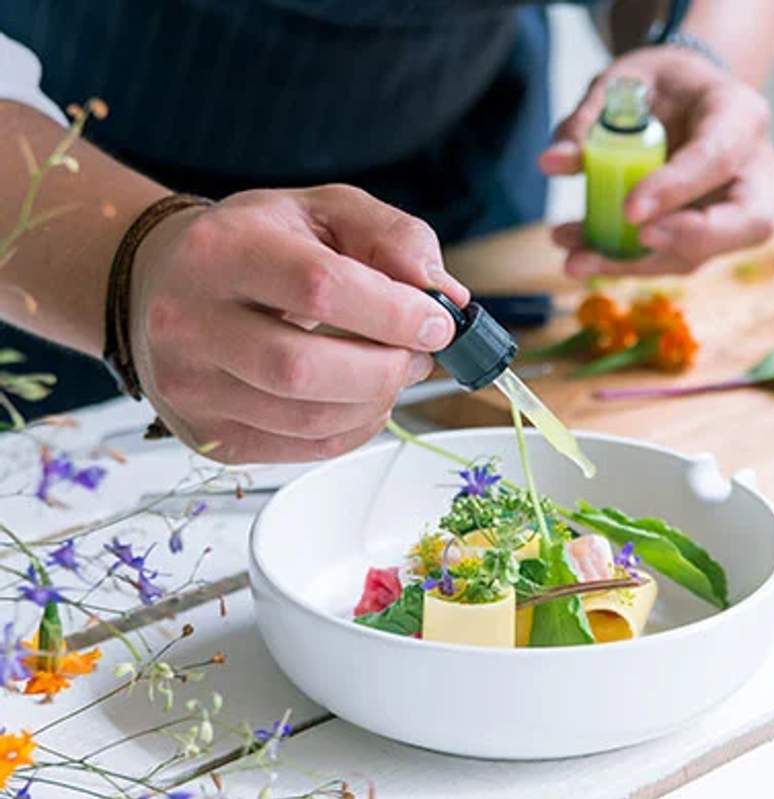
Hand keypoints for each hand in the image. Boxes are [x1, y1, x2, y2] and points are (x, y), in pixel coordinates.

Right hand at [128, 185, 468, 462]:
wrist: (167, 281)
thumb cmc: (257, 243)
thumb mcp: (325, 211)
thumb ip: (393, 237)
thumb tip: (445, 294)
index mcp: (222, 249)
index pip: (319, 287)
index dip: (393, 312)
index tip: (436, 321)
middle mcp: (189, 319)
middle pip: (304, 368)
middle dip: (386, 368)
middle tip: (419, 355)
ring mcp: (190, 385)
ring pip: (307, 419)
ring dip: (376, 401)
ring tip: (395, 372)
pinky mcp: (206, 434)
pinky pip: (301, 449)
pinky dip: (353, 430)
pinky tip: (364, 399)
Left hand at [541, 47, 773, 276]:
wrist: (685, 97)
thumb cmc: (662, 83)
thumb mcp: (625, 79)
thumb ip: (592, 117)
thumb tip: (553, 163)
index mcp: (739, 117)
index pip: (717, 158)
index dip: (676, 190)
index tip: (629, 212)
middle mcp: (751, 171)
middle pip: (748, 223)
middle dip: (685, 241)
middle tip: (633, 241)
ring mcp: (735, 210)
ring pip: (703, 254)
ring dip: (634, 265)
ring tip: (575, 258)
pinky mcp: (706, 238)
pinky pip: (671, 259)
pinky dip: (623, 264)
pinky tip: (581, 254)